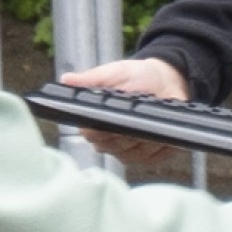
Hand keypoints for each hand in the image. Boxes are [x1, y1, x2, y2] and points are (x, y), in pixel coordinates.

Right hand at [54, 51, 191, 167]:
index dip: (101, 129)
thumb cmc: (135, 77)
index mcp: (94, 123)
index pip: (91, 134)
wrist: (164, 81)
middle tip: (136, 116)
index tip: (113, 118)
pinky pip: (153, 158)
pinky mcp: (149, 158)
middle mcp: (109, 142)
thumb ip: (91, 79)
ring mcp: (128, 153)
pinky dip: (161, 146)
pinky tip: (165, 132)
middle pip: (114, 147)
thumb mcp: (112, 73)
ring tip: (153, 120)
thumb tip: (66, 80)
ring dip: (145, 138)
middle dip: (127, 132)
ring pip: (134, 154)